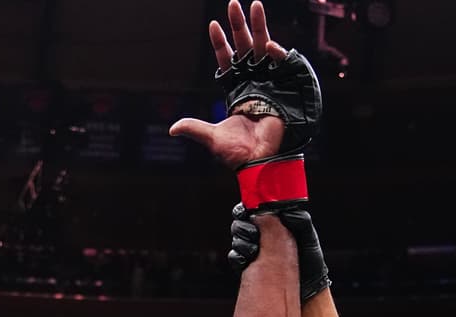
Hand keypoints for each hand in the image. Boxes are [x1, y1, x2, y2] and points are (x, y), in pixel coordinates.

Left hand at [168, 3, 288, 168]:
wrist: (260, 162)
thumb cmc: (237, 153)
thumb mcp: (211, 138)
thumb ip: (194, 128)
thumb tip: (173, 128)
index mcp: (235, 89)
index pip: (226, 60)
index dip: (220, 43)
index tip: (213, 25)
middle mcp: (252, 81)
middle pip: (244, 47)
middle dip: (238, 25)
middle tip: (233, 3)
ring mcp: (268, 82)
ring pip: (261, 47)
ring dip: (258, 26)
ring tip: (254, 4)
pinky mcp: (282, 86)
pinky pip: (279, 63)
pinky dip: (274, 52)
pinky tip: (267, 44)